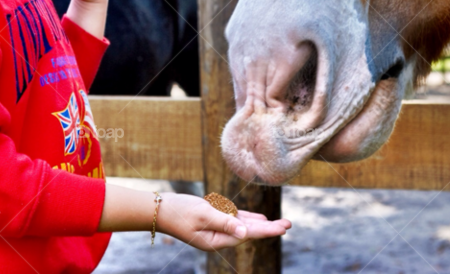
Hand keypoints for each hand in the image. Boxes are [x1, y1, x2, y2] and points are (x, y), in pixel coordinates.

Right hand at [157, 192, 291, 250]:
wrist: (160, 209)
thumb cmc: (180, 211)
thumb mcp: (203, 215)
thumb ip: (224, 223)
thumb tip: (244, 233)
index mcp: (217, 240)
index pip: (247, 235)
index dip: (267, 231)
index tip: (283, 228)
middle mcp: (219, 238)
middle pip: (249, 233)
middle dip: (269, 229)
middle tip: (288, 224)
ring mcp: (216, 230)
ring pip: (243, 227)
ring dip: (259, 225)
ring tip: (277, 224)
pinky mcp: (213, 221)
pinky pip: (234, 221)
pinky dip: (246, 219)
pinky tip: (257, 219)